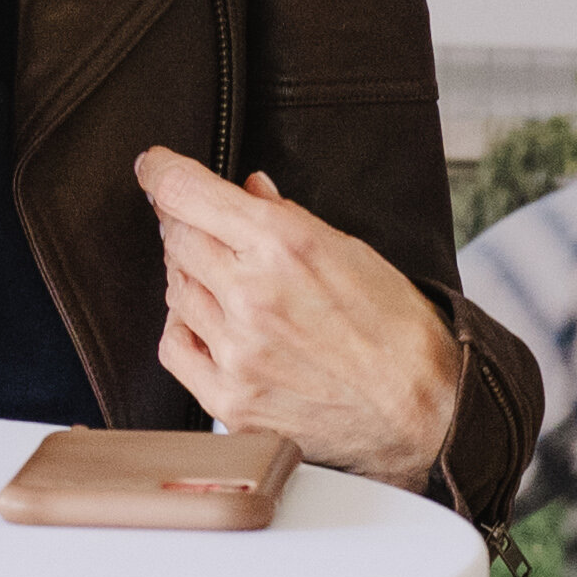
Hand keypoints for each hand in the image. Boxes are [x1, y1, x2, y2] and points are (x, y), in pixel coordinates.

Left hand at [131, 150, 463, 487]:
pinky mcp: (230, 399)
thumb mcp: (349, 249)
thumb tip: (245, 190)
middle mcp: (253, 295)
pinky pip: (175, 346)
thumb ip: (285, 216)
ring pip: (175, 291)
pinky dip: (183, 326)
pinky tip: (208, 322)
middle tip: (199, 225)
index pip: (187, 193)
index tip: (153, 167)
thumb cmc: (396, 328)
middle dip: (181, 224)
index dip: (161, 172)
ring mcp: (237, 352)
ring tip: (224, 279)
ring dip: (189, 275)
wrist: (422, 409)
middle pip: (176, 239)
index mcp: (284, 245)